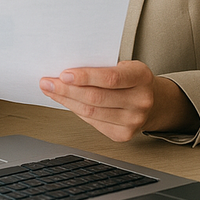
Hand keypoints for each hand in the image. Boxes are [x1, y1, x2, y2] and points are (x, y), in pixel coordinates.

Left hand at [39, 60, 199, 140]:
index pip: (110, 78)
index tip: (63, 74)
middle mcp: (141, 100)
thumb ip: (100, 66)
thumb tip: (65, 70)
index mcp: (141, 76)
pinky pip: (92, 122)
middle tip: (47, 82)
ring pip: (91, 112)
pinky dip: (75, 110)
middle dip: (66, 90)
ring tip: (51, 90)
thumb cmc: (130, 79)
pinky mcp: (123, 134)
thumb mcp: (122, 65)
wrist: (152, 101)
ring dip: (66, 100)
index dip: (85, 76)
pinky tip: (66, 101)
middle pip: (96, 97)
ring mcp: (134, 120)